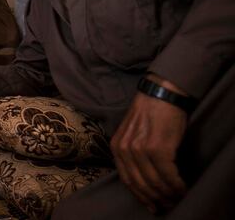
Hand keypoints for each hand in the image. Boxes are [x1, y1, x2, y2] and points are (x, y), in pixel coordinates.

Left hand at [111, 87, 187, 213]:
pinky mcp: (158, 148)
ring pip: (154, 182)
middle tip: (166, 204)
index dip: (140, 196)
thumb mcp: (131, 132)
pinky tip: (182, 188)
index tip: (151, 204)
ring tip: (176, 197)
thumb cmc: (149, 113)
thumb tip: (141, 178)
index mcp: (116, 146)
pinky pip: (168, 175)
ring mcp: (140, 149)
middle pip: (140, 184)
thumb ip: (130, 152)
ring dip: (167, 194)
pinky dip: (176, 185)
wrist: (161, 93)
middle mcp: (125, 149)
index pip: (126, 179)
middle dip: (154, 198)